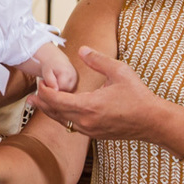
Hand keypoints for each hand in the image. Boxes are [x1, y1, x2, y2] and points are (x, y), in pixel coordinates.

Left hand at [29, 46, 160, 140]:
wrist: (153, 121)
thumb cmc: (137, 96)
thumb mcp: (119, 71)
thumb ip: (97, 60)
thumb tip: (81, 49)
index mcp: (88, 105)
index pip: (56, 99)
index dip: (45, 91)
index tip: (40, 82)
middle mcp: (86, 121)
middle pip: (55, 112)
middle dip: (42, 103)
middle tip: (30, 96)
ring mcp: (90, 130)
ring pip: (63, 122)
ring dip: (50, 112)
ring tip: (38, 104)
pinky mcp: (95, 134)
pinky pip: (73, 127)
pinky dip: (63, 118)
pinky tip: (61, 112)